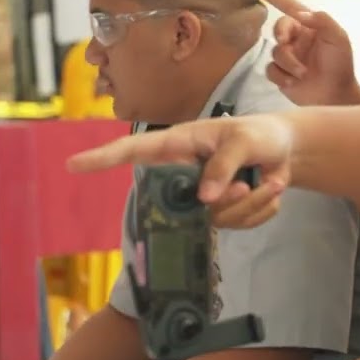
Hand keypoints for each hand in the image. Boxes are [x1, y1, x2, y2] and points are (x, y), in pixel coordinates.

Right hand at [67, 115, 290, 228]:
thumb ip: (224, 164)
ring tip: (266, 179)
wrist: (286, 150)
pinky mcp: (221, 213)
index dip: (103, 158)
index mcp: (181, 145)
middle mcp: (185, 174)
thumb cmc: (260, 134)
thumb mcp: (244, 140)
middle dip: (224, 199)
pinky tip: (269, 188)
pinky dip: (261, 209)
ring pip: (216, 218)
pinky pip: (238, 225)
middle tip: (250, 181)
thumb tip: (204, 197)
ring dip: (250, 202)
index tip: (73, 164)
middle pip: (183, 202)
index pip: (135, 151)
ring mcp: (202, 197)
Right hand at [256, 0, 359, 106]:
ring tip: (304, 74)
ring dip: (289, 63)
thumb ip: (322, 20)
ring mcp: (289, 57)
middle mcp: (297, 39)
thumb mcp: (338, 38)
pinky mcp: (281, 74)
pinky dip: (281, 76)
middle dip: (281, 33)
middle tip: (285, 41)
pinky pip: (270, 70)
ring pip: (275, 52)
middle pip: (278, 28)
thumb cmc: (340, 65)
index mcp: (310, 27)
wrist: (336, 96)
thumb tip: (300, 13)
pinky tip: (293, 83)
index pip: (290, 7)